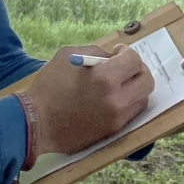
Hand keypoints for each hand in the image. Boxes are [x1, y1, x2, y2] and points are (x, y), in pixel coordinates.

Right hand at [19, 44, 154, 155]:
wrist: (36, 122)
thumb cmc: (48, 85)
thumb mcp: (68, 55)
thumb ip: (96, 52)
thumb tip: (114, 57)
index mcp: (104, 77)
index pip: (134, 60)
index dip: (128, 53)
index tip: (118, 53)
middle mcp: (117, 99)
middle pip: (147, 81)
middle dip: (138, 70)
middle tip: (125, 68)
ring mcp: (117, 118)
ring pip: (143, 99)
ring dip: (135, 88)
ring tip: (119, 85)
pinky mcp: (113, 131)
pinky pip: (132, 113)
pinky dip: (127, 103)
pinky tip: (112, 99)